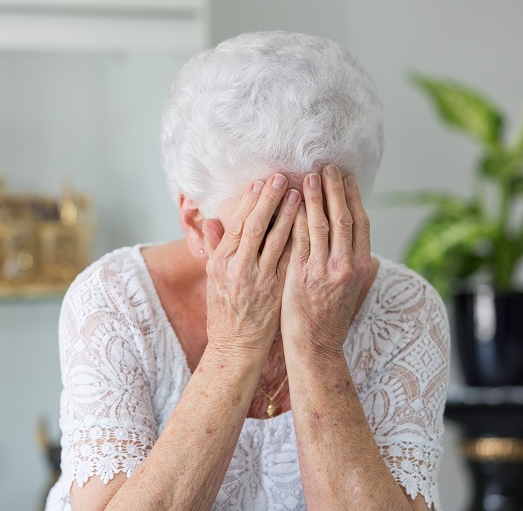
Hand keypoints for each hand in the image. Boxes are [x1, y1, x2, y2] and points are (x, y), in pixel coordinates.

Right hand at [203, 173, 301, 355]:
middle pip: (256, 226)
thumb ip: (215, 248)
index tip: (261, 182)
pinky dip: (299, 239)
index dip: (250, 201)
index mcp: (222, 262)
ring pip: (277, 240)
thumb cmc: (224, 310)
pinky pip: (290, 259)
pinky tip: (310, 223)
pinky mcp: (278, 290)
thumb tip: (213, 221)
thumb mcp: (213, 278)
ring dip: (289, 214)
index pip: (237, 224)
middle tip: (282, 177)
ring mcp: (260, 280)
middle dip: (270, 200)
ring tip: (301, 194)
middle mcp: (239, 269)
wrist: (236, 345)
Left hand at [280, 165, 372, 357]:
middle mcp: (346, 265)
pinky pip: (299, 239)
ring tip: (308, 176)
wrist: (315, 346)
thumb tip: (372, 257)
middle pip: (343, 217)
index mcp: (361, 266)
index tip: (346, 178)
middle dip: (335, 189)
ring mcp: (323, 270)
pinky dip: (297, 217)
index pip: (360, 223)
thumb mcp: (356, 294)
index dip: (353, 197)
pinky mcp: (301, 275)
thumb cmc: (333, 320)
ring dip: (315, 196)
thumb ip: (363, 272)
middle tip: (327, 166)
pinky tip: (291, 201)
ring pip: (321, 224)